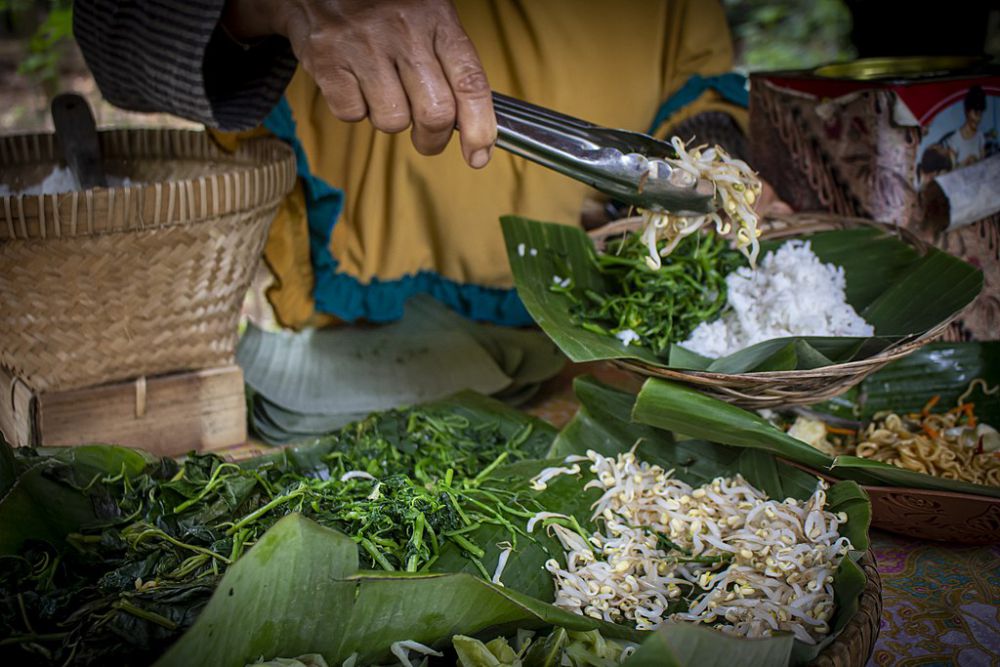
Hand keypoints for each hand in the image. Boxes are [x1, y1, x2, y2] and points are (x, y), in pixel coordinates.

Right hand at [224, 0, 495, 167]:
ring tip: (382, 91)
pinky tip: (355, 83)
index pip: (469, 82)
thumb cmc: (382, 8)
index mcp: (437, 19)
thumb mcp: (428, 18)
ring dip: (390, 119)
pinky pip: (353, 115)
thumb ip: (451, 65)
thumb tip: (474, 125)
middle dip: (433, 139)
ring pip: (393, 121)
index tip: (478, 155)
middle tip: (428, 138)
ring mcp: (364, 46)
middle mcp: (404, 31)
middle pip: (435, 114)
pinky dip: (355, 110)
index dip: (480, 127)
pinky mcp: (328, 60)